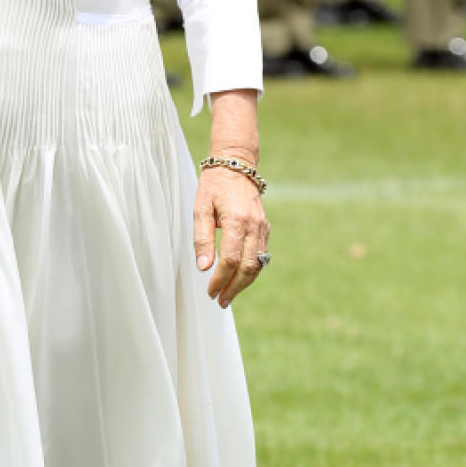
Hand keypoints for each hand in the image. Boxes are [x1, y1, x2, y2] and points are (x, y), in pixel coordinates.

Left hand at [193, 168, 269, 310]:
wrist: (236, 165)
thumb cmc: (214, 186)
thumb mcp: (200, 209)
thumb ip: (202, 238)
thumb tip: (203, 267)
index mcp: (237, 221)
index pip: (230, 260)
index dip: (219, 280)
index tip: (209, 291)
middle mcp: (254, 227)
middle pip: (247, 268)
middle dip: (233, 288)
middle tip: (220, 301)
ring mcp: (262, 228)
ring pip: (258, 265)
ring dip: (243, 283)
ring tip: (228, 295)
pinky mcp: (265, 228)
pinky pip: (261, 256)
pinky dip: (250, 271)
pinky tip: (238, 278)